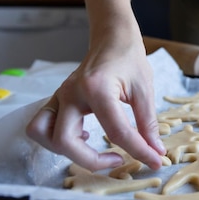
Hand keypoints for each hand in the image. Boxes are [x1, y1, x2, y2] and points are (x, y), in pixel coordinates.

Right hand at [25, 38, 165, 171]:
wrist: (112, 38)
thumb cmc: (129, 59)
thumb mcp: (144, 89)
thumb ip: (148, 123)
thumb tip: (156, 151)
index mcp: (96, 88)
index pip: (115, 132)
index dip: (138, 150)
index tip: (154, 161)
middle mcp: (71, 93)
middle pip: (64, 141)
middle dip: (91, 160)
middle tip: (118, 159)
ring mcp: (59, 96)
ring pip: (42, 134)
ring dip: (65, 151)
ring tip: (93, 150)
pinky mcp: (57, 99)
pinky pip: (43, 126)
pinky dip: (58, 139)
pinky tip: (84, 137)